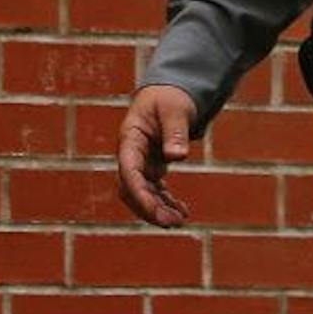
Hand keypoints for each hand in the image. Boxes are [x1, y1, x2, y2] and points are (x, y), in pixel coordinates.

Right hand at [116, 84, 198, 227]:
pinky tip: (183, 212)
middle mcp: (131, 154)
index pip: (129, 171)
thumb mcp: (175, 109)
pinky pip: (156, 189)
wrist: (170, 91)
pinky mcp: (153, 166)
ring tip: (179, 222)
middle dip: (149, 208)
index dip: (139, 192)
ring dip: (158, 209)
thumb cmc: (170, 96)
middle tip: (171, 223)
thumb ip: (175, 131)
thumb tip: (177, 157)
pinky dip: (167, 201)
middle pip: (132, 188)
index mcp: (130, 139)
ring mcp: (141, 162)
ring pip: (144, 193)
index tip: (154, 209)